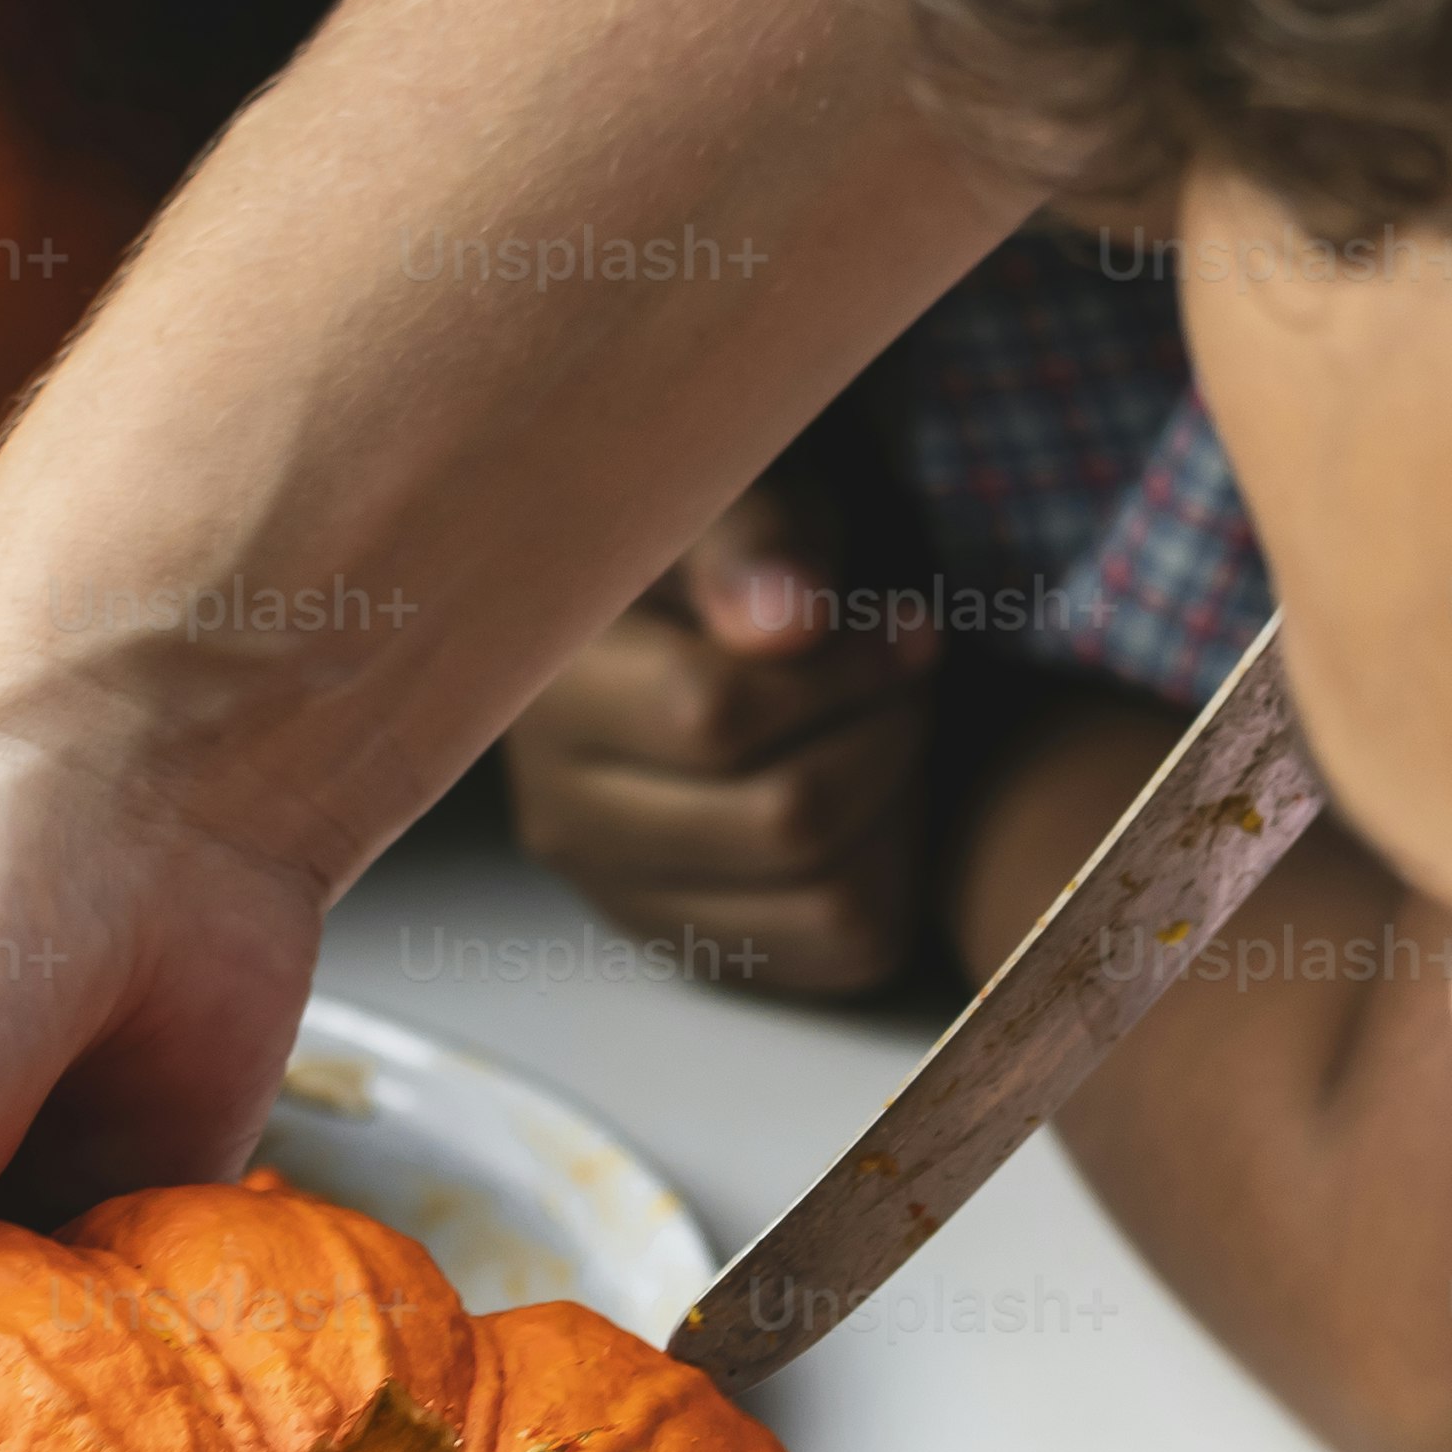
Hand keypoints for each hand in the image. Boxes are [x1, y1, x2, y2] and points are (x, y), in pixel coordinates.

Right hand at [497, 473, 943, 995]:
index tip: (896, 622)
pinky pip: (844, 950)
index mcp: (550, 694)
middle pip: (786, 821)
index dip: (843, 671)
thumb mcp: (724, 500)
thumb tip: (786, 622)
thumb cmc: (711, 553)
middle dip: (884, 735)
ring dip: (897, 807)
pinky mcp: (696, 946)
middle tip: (900, 677)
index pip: (715, 716)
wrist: (677, 623)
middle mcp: (565, 816)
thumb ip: (752, 539)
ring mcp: (626, 897)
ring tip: (886, 731)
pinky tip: (876, 800)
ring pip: (828, 901)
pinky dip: (894, 873)